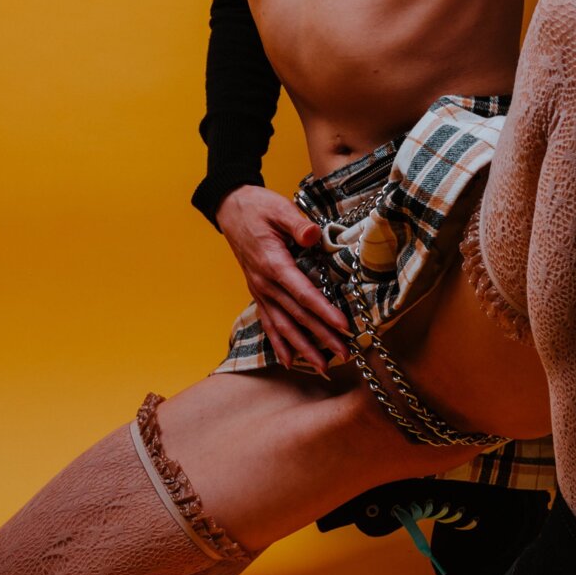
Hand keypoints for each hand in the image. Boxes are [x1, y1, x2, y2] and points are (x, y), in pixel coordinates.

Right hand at [215, 185, 353, 372]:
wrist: (231, 207)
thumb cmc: (258, 207)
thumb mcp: (279, 208)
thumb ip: (297, 224)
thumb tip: (312, 235)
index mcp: (273, 263)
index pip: (303, 294)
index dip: (324, 312)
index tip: (343, 327)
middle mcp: (264, 283)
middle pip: (297, 316)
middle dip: (321, 337)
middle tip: (345, 355)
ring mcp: (260, 290)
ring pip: (283, 326)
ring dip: (303, 349)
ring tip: (323, 367)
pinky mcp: (258, 292)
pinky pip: (269, 323)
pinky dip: (279, 344)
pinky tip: (290, 361)